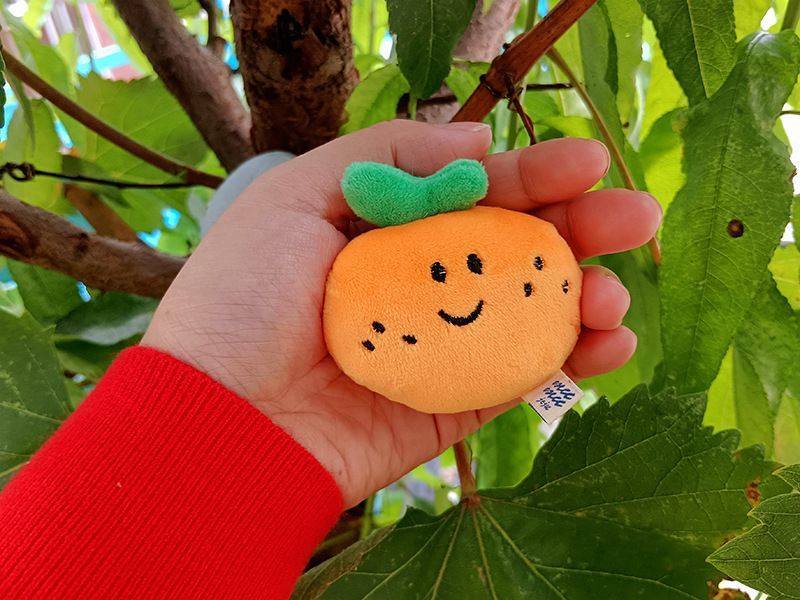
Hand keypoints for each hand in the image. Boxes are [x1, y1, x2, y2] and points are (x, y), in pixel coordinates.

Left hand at [142, 120, 660, 506]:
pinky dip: (574, 357)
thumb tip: (479, 143)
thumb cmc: (244, 301)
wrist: (220, 422)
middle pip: (515, 247)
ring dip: (586, 295)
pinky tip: (610, 341)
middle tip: (637, 217)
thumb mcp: (295, 196)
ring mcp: (441, 343)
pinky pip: (524, 373)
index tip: (587, 162)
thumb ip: (387, 157)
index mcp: (387, 230)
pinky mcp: (454, 402)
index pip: (474, 193)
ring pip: (533, 309)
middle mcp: (419, 282)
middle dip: (580, 229)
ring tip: (614, 293)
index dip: (532, 174)